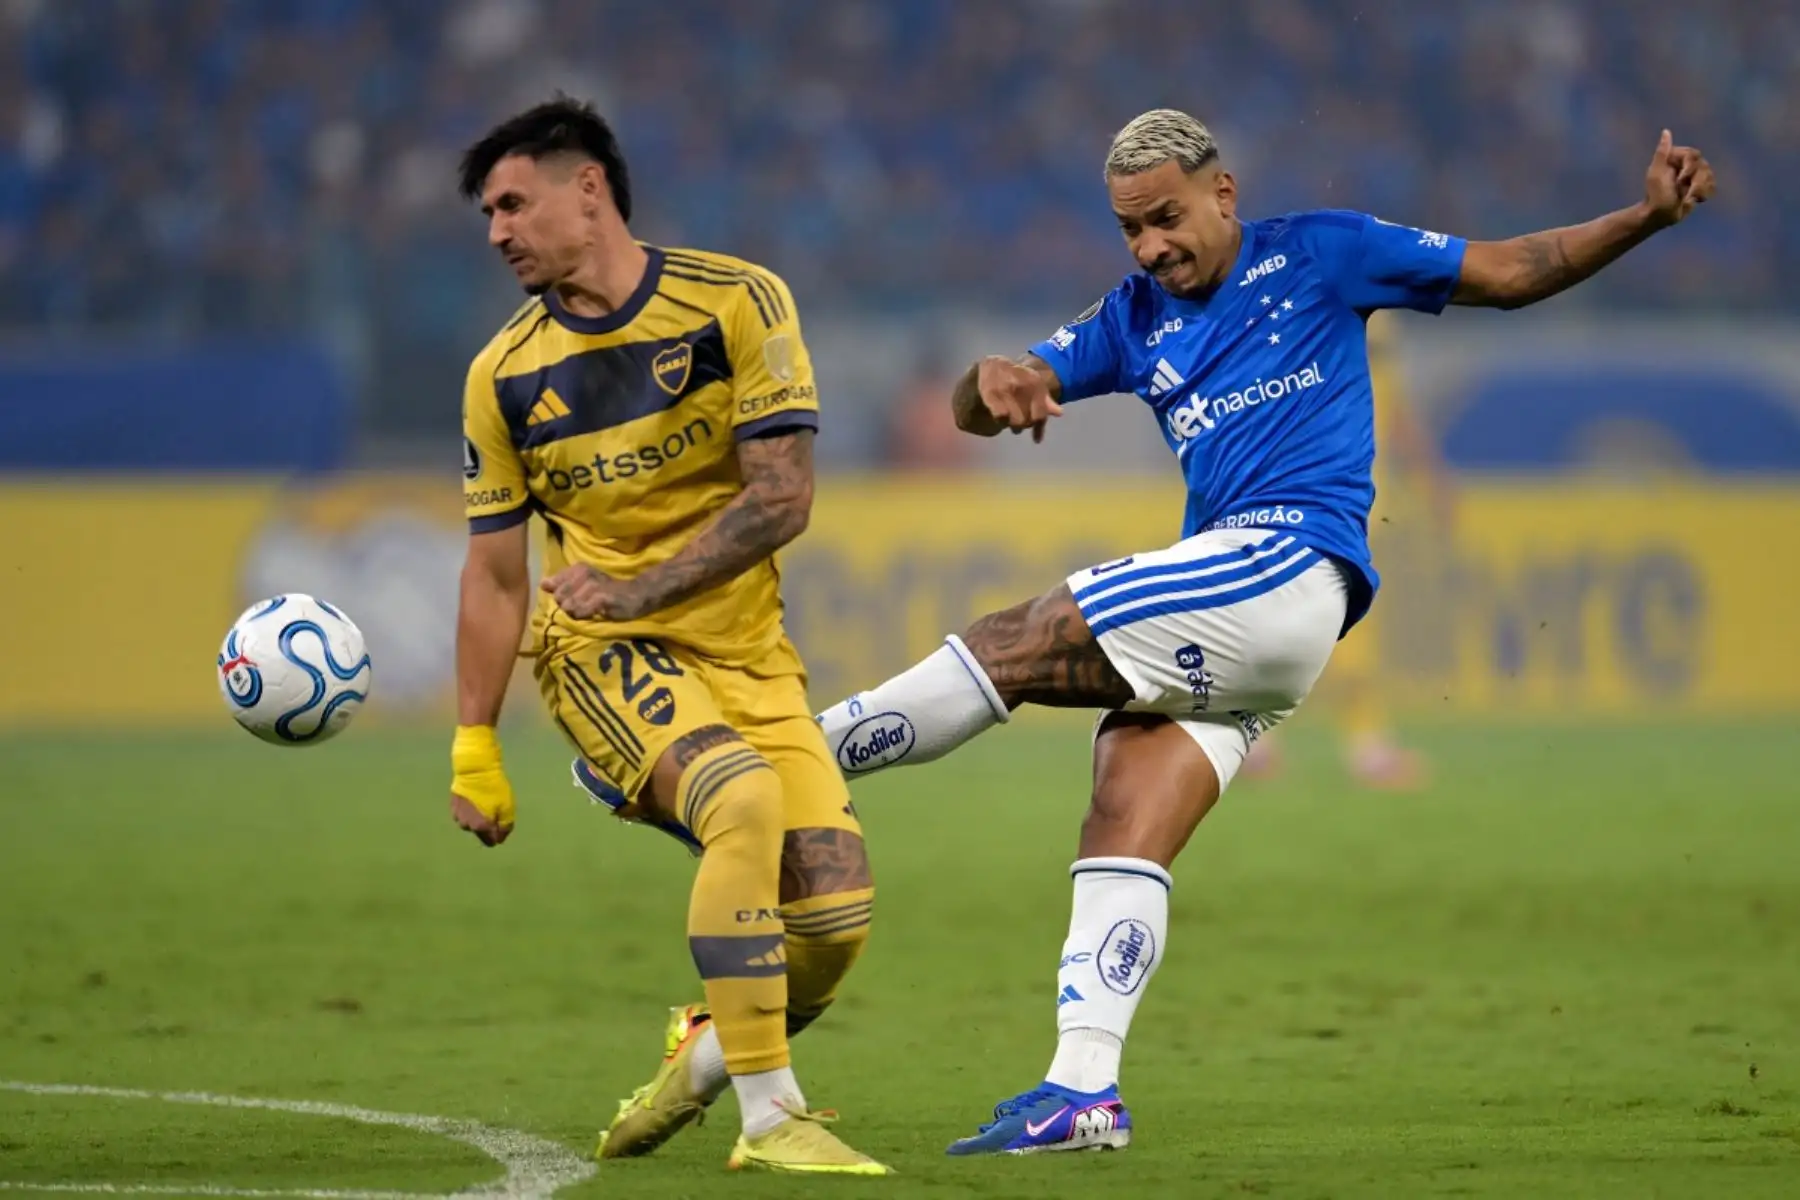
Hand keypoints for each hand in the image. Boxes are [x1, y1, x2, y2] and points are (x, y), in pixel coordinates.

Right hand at [450, 725, 515, 846]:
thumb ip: (505, 826)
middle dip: (488, 827)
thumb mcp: (507, 807)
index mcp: (480, 827)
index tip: (503, 825)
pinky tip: (476, 801)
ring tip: (485, 806)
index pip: (490, 841)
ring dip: (477, 820)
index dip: (498, 836)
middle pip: (479, 833)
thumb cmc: (494, 788)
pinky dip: (470, 811)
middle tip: (495, 813)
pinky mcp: (453, 805)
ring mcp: (457, 816)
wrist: (475, 769)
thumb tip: (500, 838)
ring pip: (470, 824)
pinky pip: (463, 814)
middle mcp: (466, 825)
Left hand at [542, 564, 651, 619]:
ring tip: (590, 609)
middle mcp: (583, 573)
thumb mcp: (584, 584)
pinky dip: (585, 615)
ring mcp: (592, 585)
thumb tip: (543, 584)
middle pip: (559, 598)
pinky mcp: (601, 598)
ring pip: (568, 606)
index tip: (575, 597)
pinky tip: (595, 612)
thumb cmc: (608, 591)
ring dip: (578, 612)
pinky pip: (581, 612)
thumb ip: (562, 583)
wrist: (636, 594)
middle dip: (568, 606)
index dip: (561, 596)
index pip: (553, 586)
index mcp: (578, 568)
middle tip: (584, 604)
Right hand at [976, 356, 1062, 443]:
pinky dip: (1001, 422)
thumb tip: (1059, 413)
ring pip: (1014, 421)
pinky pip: (1001, 416)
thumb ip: (1046, 401)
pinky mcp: (990, 393)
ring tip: (1009, 423)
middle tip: (1019, 425)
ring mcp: (1006, 389)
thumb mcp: (1034, 386)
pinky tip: (1000, 420)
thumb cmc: (1017, 379)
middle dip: (1024, 425)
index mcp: (1036, 383)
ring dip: (1013, 425)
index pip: (1040, 414)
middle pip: (1026, 420)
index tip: (1037, 438)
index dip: (1038, 428)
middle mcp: (1022, 385)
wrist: (993, 365)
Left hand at [1642, 130, 1714, 228]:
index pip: (1693, 155)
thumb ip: (1663, 152)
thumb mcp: (1656, 172)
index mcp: (1676, 159)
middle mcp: (1686, 165)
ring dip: (1699, 189)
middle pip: (1704, 166)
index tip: (1680, 180)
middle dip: (1695, 181)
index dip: (1690, 168)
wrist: (1659, 215)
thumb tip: (1666, 131)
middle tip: (1681, 192)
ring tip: (1686, 198)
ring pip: (1709, 176)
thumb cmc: (1655, 194)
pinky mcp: (1699, 188)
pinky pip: (1712, 186)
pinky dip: (1704, 193)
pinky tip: (1693, 200)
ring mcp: (1694, 176)